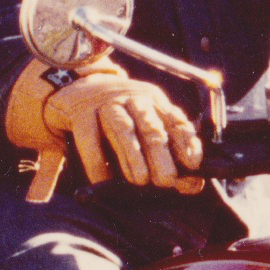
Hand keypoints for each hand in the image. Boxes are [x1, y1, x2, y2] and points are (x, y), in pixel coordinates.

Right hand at [40, 68, 204, 192]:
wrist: (76, 84)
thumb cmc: (118, 114)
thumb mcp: (144, 124)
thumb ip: (168, 154)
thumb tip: (193, 185)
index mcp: (154, 100)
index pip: (176, 121)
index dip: (186, 143)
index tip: (193, 164)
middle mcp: (132, 98)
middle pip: (150, 126)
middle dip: (160, 154)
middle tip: (167, 180)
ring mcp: (106, 103)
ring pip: (122, 129)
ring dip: (132, 156)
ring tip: (140, 181)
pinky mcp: (80, 112)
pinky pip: (89, 139)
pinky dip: (97, 162)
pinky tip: (103, 181)